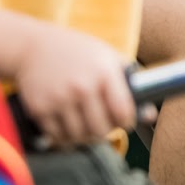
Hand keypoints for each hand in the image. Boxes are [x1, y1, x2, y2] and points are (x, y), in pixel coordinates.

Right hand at [9, 21, 136, 148]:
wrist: (33, 46)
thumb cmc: (77, 51)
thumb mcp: (107, 57)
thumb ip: (130, 84)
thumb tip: (151, 115)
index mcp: (104, 72)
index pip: (123, 112)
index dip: (127, 121)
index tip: (125, 121)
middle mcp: (82, 87)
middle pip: (101, 130)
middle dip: (105, 131)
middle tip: (104, 125)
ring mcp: (59, 99)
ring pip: (79, 137)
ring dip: (85, 137)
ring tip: (86, 127)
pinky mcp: (39, 109)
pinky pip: (57, 137)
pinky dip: (65, 137)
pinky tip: (69, 126)